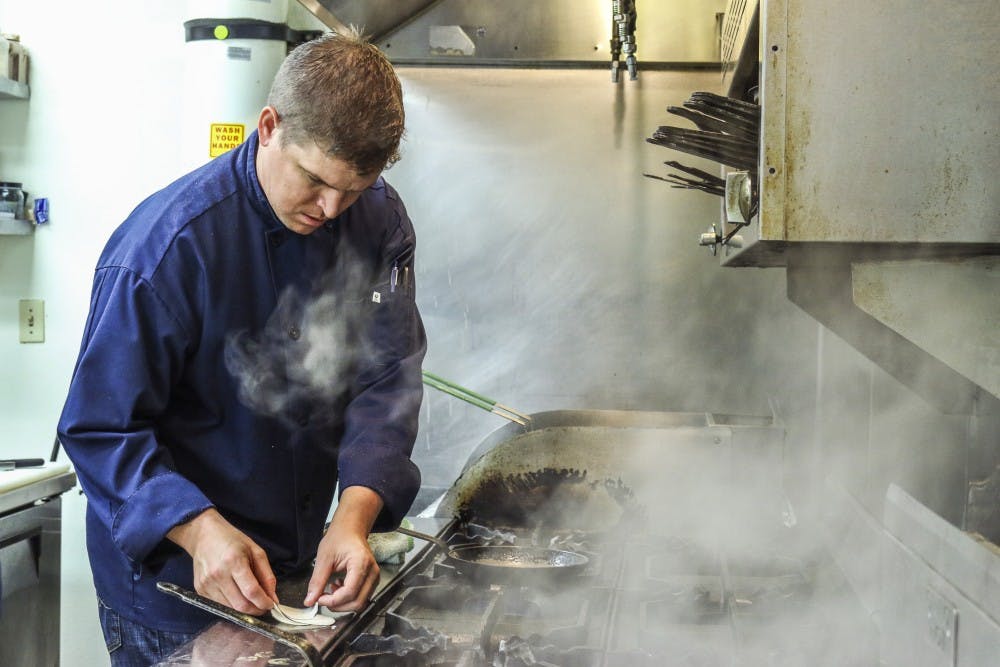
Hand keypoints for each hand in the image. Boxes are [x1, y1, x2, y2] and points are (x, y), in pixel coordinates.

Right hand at [167, 508, 276, 614]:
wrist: (204, 536)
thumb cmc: (232, 541)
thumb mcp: (255, 551)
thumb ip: (267, 575)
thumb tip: (273, 598)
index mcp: (234, 561)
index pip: (251, 591)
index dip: (264, 602)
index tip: (271, 605)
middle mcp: (218, 574)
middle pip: (240, 605)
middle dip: (256, 610)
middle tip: (263, 605)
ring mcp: (206, 583)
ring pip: (230, 609)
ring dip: (244, 609)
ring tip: (251, 599)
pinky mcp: (200, 590)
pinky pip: (220, 605)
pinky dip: (231, 605)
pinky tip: (236, 594)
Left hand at [305, 486, 382, 610]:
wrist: (351, 530)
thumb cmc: (339, 538)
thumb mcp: (324, 558)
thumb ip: (317, 581)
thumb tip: (310, 601)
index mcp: (361, 563)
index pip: (350, 592)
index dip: (333, 600)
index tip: (319, 598)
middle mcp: (372, 572)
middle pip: (357, 602)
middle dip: (338, 605)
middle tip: (323, 598)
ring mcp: (374, 577)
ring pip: (360, 603)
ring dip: (343, 603)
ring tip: (331, 590)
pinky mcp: (372, 581)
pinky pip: (361, 598)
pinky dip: (348, 599)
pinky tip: (338, 588)